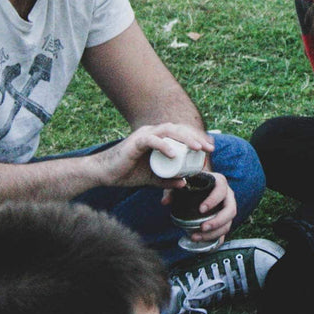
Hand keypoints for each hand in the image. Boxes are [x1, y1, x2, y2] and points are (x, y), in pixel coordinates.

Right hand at [90, 123, 215, 188]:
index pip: (181, 134)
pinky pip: (152, 140)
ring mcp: (144, 135)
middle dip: (196, 137)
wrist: (104, 174)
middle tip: (209, 148)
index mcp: (158, 138)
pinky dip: (164, 146)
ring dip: (185, 138)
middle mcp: (153, 132)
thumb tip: (184, 184)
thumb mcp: (152, 179)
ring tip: (197, 148)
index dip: (196, 138)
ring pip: (169, 131)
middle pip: (179, 130)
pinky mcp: (135, 142)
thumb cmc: (127, 173)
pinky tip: (174, 154)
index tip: (210, 147)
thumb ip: (167, 181)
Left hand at [164, 170, 237, 243]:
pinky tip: (203, 242)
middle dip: (217, 221)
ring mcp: (227, 209)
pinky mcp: (224, 220)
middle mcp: (227, 196)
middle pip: (231, 210)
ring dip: (214, 233)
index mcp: (220, 182)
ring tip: (196, 236)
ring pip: (228, 223)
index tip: (201, 209)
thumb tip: (165, 201)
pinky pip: (224, 231)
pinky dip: (215, 239)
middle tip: (202, 227)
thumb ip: (172, 191)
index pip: (221, 189)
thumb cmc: (192, 184)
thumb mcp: (181, 185)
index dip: (213, 200)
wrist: (199, 187)